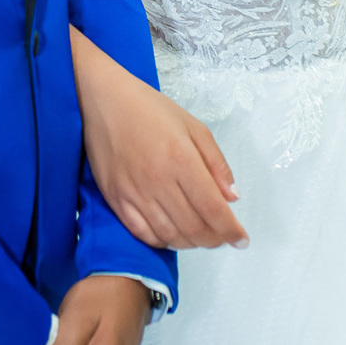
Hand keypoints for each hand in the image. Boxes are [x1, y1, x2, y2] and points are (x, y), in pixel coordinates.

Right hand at [72, 28, 246, 249]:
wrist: (103, 101)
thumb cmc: (150, 109)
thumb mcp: (193, 126)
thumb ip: (216, 163)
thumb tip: (232, 198)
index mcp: (181, 159)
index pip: (213, 208)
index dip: (231, 230)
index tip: (242, 240)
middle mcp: (158, 181)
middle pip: (193, 227)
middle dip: (214, 239)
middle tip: (222, 237)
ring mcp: (134, 193)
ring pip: (169, 235)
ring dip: (191, 243)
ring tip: (200, 238)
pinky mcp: (115, 199)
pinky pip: (142, 233)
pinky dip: (162, 242)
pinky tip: (172, 236)